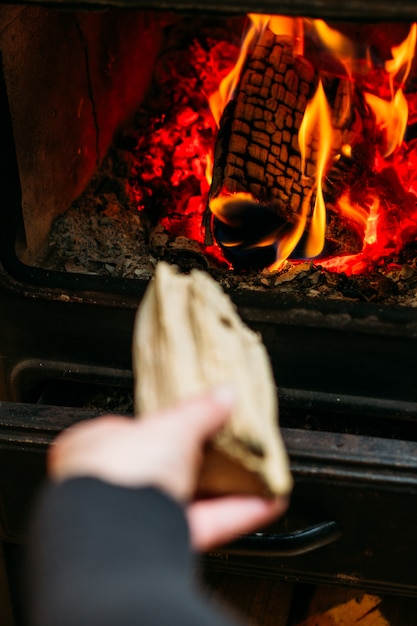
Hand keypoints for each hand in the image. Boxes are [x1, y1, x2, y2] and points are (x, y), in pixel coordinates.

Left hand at [48, 388, 287, 550]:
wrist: (115, 531)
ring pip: (187, 500)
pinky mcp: (162, 543)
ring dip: (225, 490)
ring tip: (256, 475)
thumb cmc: (118, 470)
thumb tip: (223, 395)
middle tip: (230, 450)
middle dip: (199, 462)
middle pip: (164, 469)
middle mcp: (110, 484)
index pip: (134, 430)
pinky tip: (263, 502)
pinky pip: (204, 524)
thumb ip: (200, 411)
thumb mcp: (171, 425)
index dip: (166, 425)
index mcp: (97, 446)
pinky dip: (236, 513)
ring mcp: (135, 516)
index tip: (198, 421)